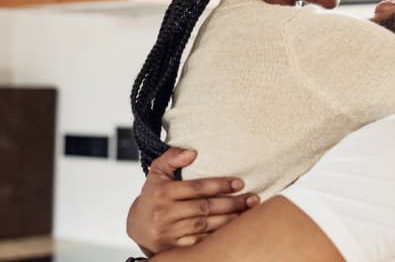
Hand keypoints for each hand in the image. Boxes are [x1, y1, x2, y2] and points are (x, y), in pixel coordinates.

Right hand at [126, 147, 259, 255]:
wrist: (136, 225)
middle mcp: (164, 213)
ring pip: (204, 226)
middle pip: (204, 207)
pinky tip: (232, 229)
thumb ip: (172, 157)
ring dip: (229, 220)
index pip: (196, 187)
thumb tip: (192, 152)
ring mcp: (168, 232)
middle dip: (231, 203)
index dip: (220, 184)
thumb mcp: (157, 172)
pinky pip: (198, 241)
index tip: (240, 183)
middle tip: (252, 199)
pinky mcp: (172, 247)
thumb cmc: (153, 194)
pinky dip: (216, 236)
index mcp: (162, 192)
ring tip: (247, 213)